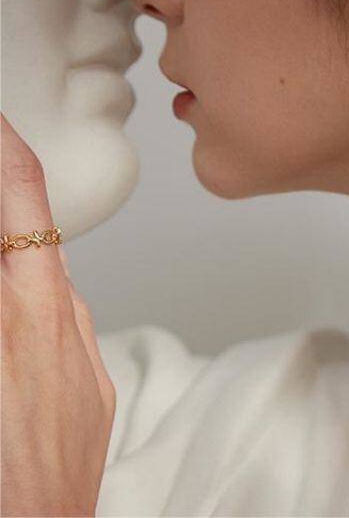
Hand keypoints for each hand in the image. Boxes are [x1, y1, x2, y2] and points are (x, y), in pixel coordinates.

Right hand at [1, 112, 114, 516]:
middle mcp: (69, 323)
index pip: (25, 205)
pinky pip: (59, 333)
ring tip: (1, 279)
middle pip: (33, 246)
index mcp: (31, 311)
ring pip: (44, 291)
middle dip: (3, 218)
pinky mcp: (92, 389)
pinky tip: (8, 340)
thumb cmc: (0, 473)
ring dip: (10, 275)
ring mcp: (85, 357)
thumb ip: (1, 296)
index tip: (4, 123)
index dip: (12, 155)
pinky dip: (28, 319)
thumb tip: (5, 257)